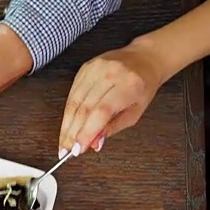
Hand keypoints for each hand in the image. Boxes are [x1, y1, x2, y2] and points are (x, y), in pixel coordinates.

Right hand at [57, 38, 167, 157]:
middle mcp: (110, 74)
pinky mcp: (85, 68)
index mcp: (128, 86)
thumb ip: (113, 128)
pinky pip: (71, 93)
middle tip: (66, 150)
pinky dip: (68, 112)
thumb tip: (93, 143)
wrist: (144, 59)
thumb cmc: (143, 86)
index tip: (78, 149)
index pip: (100, 113)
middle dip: (72, 133)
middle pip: (83, 108)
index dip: (86, 133)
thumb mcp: (135, 113)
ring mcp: (95, 69)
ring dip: (67, 125)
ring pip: (73, 102)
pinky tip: (67, 124)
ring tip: (64, 141)